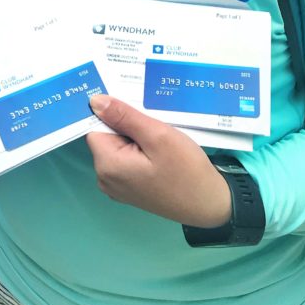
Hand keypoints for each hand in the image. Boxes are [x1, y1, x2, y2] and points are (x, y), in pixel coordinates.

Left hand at [86, 95, 231, 227]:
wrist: (209, 203)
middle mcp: (105, 178)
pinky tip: (160, 151)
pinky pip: (127, 160)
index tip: (136, 111)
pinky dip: (140, 151)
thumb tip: (95, 101)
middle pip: (107, 137)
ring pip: (118, 147)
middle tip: (154, 126)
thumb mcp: (157, 135)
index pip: (96, 127)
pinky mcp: (130, 189)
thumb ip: (124, 117)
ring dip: (136, 138)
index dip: (115, 115)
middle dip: (127, 126)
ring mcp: (117, 186)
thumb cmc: (185, 169)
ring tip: (159, 139)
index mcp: (107, 165)